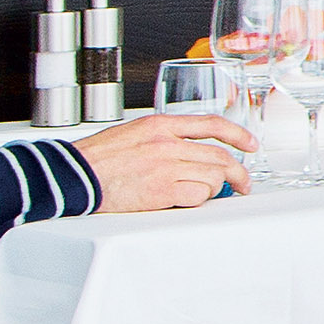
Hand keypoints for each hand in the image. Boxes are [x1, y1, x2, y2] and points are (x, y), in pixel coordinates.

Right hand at [80, 114, 252, 212]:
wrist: (72, 176)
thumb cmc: (98, 158)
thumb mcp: (134, 133)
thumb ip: (165, 137)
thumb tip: (196, 150)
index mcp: (160, 125)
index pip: (212, 124)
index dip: (238, 135)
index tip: (251, 145)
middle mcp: (167, 143)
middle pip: (220, 156)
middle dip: (237, 173)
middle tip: (242, 185)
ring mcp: (165, 167)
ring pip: (213, 177)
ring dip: (214, 188)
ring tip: (201, 193)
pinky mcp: (161, 191)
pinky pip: (198, 195)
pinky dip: (198, 199)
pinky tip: (185, 199)